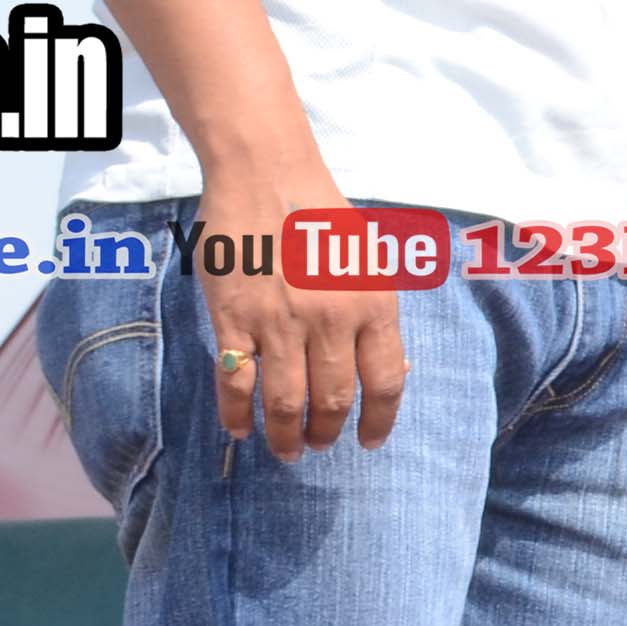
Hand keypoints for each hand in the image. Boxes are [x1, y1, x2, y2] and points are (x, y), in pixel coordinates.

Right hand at [195, 146, 403, 459]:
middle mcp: (331, 319)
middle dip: (326, 434)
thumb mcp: (371, 264)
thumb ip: (379, 318)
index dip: (379, 422)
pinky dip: (238, 413)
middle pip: (332, 401)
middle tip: (319, 446)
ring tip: (287, 450)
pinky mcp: (234, 318)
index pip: (384, 383)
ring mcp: (280, 321)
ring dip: (286, 435)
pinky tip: (242, 429)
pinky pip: (236, 380)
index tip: (371, 441)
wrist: (268, 176)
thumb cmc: (324, 219)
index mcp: (373, 304)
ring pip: (285, 401)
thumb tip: (392, 373)